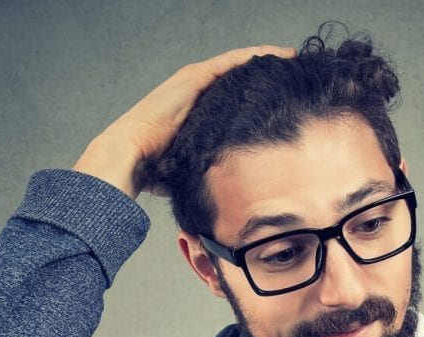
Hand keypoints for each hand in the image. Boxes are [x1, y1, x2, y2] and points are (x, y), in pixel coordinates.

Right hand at [72, 45, 295, 197]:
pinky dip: (254, 56)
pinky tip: (276, 55)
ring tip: (291, 59)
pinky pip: (231, 62)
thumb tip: (228, 195)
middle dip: (264, 77)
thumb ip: (207, 172)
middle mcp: (195, 94)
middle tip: (293, 76)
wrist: (131, 157)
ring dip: (264, 60)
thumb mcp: (191, 169)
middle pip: (237, 81)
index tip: (282, 100)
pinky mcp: (194, 78)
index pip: (232, 102)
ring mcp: (193, 83)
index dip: (256, 98)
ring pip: (236, 66)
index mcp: (197, 115)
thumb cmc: (154, 172)